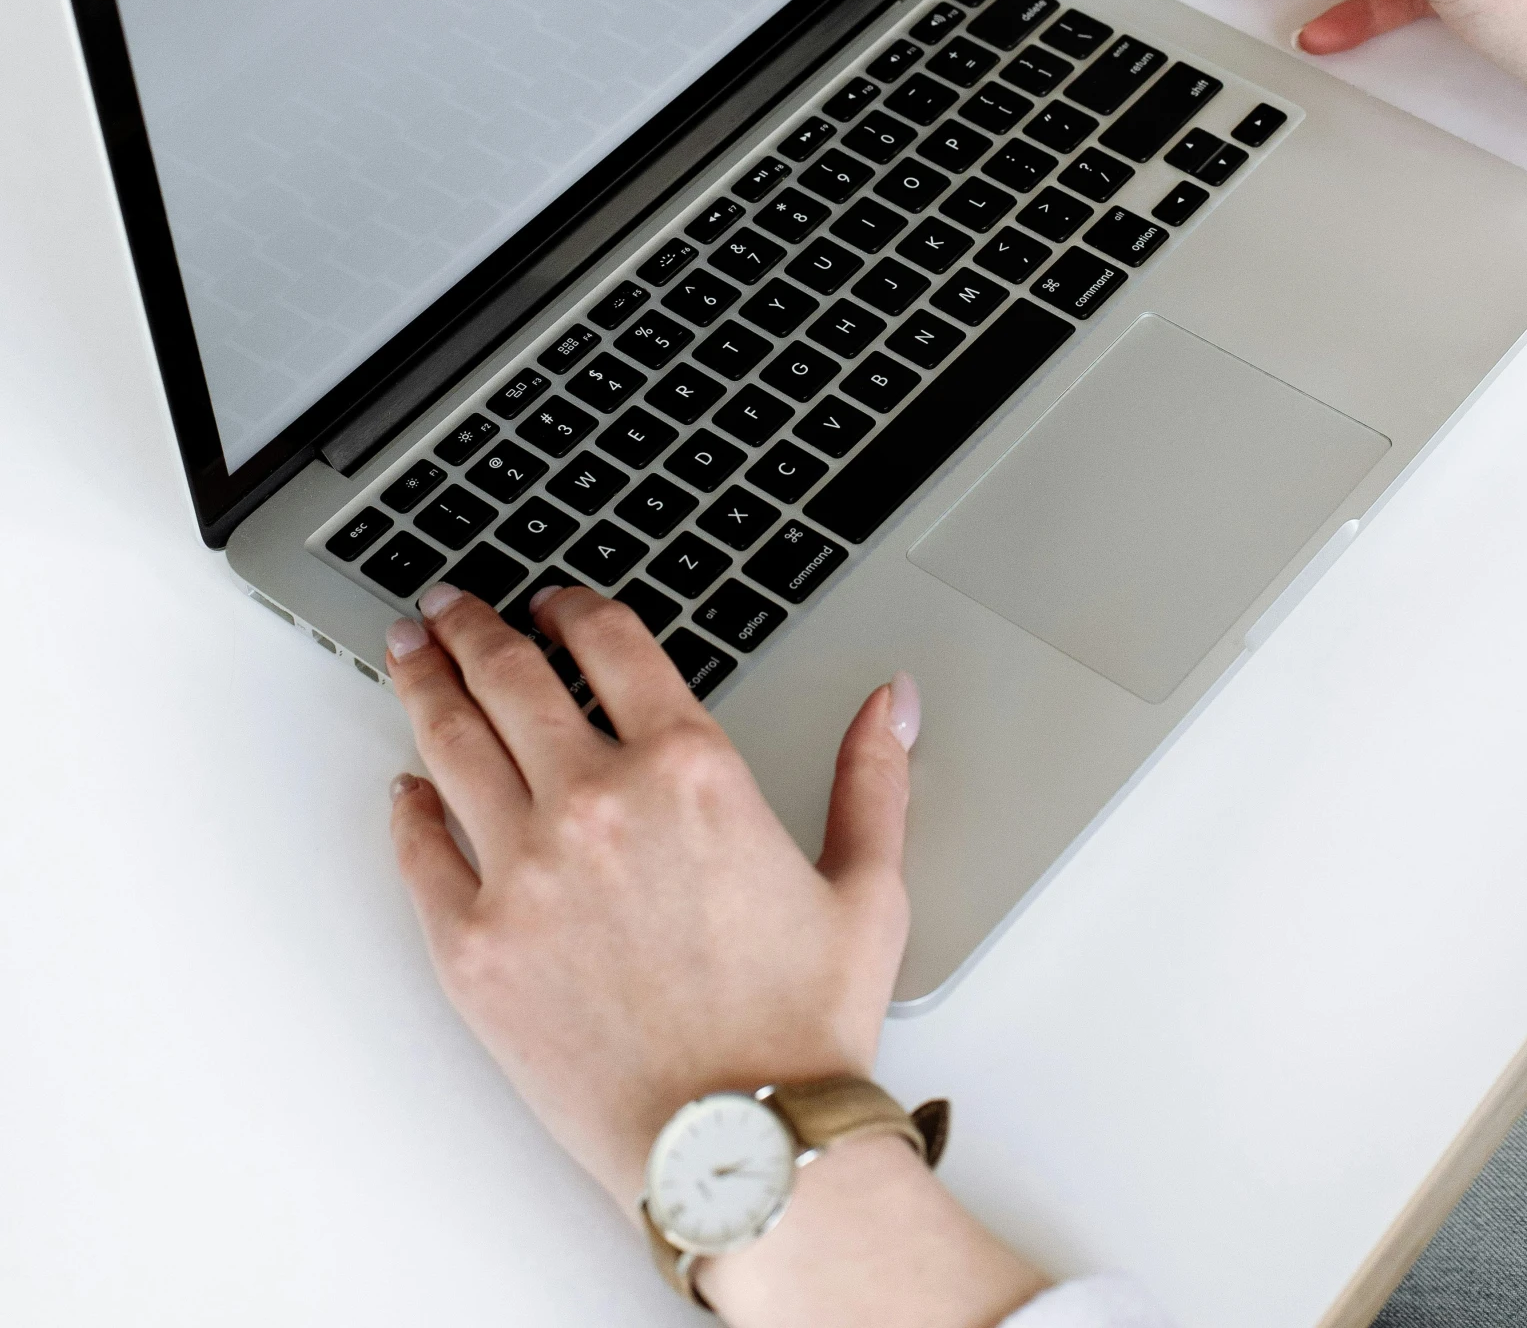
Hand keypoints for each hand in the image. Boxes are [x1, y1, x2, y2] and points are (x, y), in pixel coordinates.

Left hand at [384, 584, 1045, 1327]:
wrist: (742, 1153)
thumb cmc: (803, 1031)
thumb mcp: (867, 889)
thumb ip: (872, 778)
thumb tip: (892, 701)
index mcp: (690, 769)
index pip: (608, 642)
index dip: (573, 607)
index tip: (554, 602)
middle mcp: (596, 802)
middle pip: (510, 675)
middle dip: (474, 627)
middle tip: (451, 606)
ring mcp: (522, 871)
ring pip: (450, 741)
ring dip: (425, 682)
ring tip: (410, 653)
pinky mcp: (471, 947)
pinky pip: (418, 851)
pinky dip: (405, 808)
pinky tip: (405, 788)